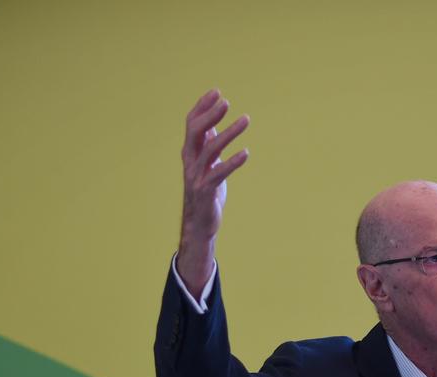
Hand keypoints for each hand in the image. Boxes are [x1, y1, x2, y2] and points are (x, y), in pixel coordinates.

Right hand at [178, 89, 249, 290]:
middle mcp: (190, 161)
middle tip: (227, 102)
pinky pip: (219, 173)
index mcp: (190, 152)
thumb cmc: (206, 191)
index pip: (192, 123)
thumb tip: (212, 123)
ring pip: (210, 149)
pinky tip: (246, 153)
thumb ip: (208, 144)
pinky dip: (233, 162)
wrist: (199, 224)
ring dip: (228, 133)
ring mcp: (196, 175)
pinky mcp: (206, 190)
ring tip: (246, 120)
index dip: (202, 106)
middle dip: (210, 114)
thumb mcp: (207, 164)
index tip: (216, 92)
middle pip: (196, 131)